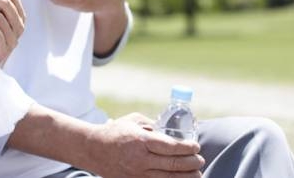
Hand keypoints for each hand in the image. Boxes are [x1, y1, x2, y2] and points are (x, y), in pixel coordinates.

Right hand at [83, 113, 203, 177]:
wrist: (94, 149)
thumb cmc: (116, 132)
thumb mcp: (134, 121)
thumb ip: (153, 126)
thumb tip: (173, 131)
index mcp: (141, 140)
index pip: (170, 146)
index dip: (187, 148)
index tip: (196, 146)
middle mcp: (140, 159)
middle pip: (173, 164)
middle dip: (191, 163)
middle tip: (200, 160)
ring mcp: (137, 174)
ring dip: (186, 177)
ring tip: (197, 173)